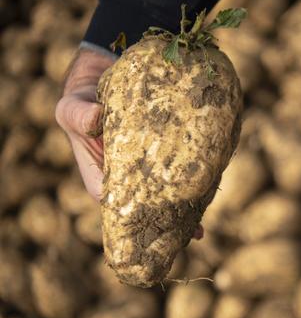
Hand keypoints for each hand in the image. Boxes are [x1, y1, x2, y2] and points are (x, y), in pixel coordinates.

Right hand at [56, 49, 204, 238]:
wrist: (103, 82)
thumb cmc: (83, 103)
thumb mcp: (73, 108)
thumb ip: (79, 116)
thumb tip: (95, 118)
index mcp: (102, 175)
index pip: (114, 204)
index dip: (131, 219)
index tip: (149, 231)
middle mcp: (127, 178)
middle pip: (147, 206)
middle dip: (165, 221)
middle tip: (188, 236)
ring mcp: (148, 168)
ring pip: (166, 193)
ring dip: (183, 207)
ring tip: (199, 227)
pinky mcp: (166, 154)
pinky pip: (179, 170)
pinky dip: (193, 178)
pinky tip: (210, 187)